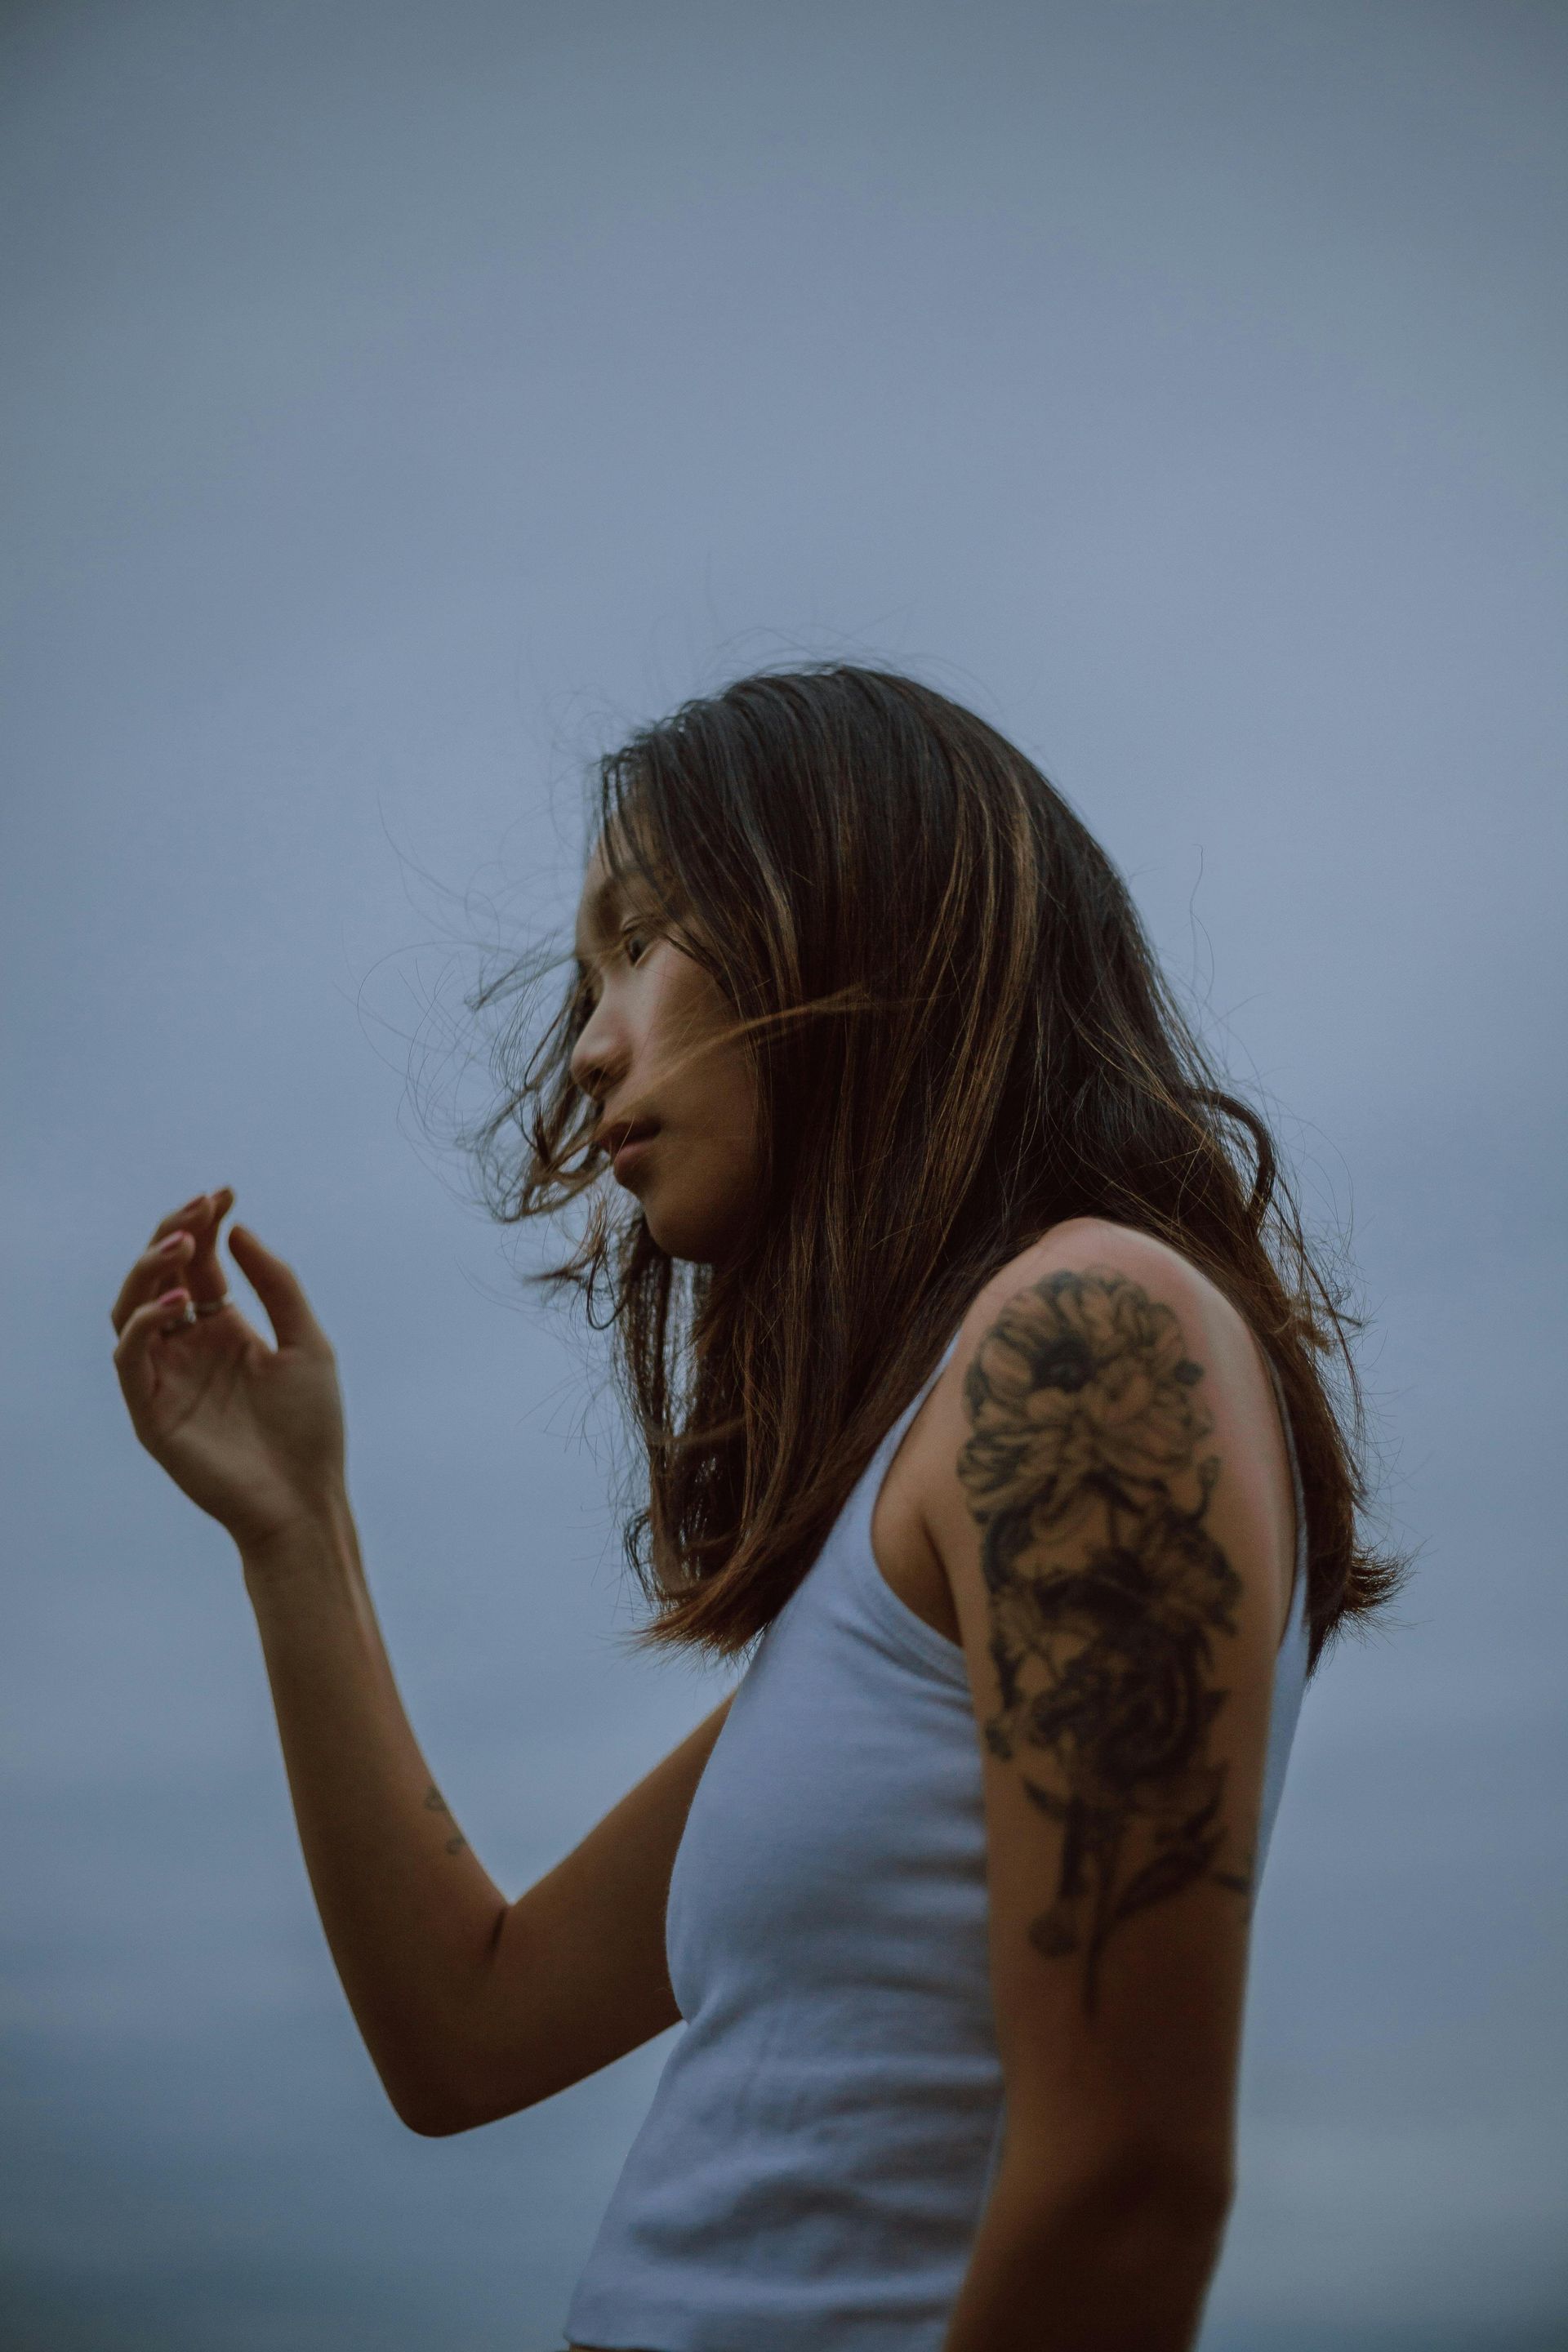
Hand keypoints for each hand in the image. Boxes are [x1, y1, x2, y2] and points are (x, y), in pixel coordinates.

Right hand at [111, 1189, 348, 1555]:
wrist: (304, 1498)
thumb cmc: (311, 1426)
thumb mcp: (306, 1342)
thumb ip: (277, 1285)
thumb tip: (238, 1231)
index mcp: (224, 1329)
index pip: (199, 1266)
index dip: (204, 1226)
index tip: (224, 1193)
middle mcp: (188, 1348)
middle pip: (160, 1277)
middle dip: (174, 1235)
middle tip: (200, 1208)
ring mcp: (165, 1378)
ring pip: (131, 1309)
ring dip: (150, 1270)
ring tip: (184, 1243)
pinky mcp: (150, 1411)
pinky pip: (128, 1358)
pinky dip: (144, 1324)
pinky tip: (179, 1303)